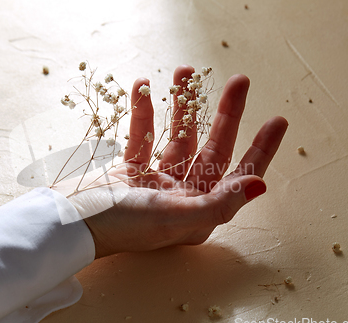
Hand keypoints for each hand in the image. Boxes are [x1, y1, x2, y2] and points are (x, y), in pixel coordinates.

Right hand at [68, 65, 287, 258]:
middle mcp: (182, 195)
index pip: (238, 176)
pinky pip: (143, 136)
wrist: (70, 222)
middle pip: (213, 149)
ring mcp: (156, 181)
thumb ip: (219, 203)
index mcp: (199, 211)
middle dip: (226, 114)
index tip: (276, 120)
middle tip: (238, 81)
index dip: (260, 150)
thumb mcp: (174, 216)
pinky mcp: (132, 169)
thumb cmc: (122, 226)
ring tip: (186, 72)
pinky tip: (144, 89)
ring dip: (183, 105)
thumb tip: (260, 186)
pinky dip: (143, 113)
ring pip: (178, 137)